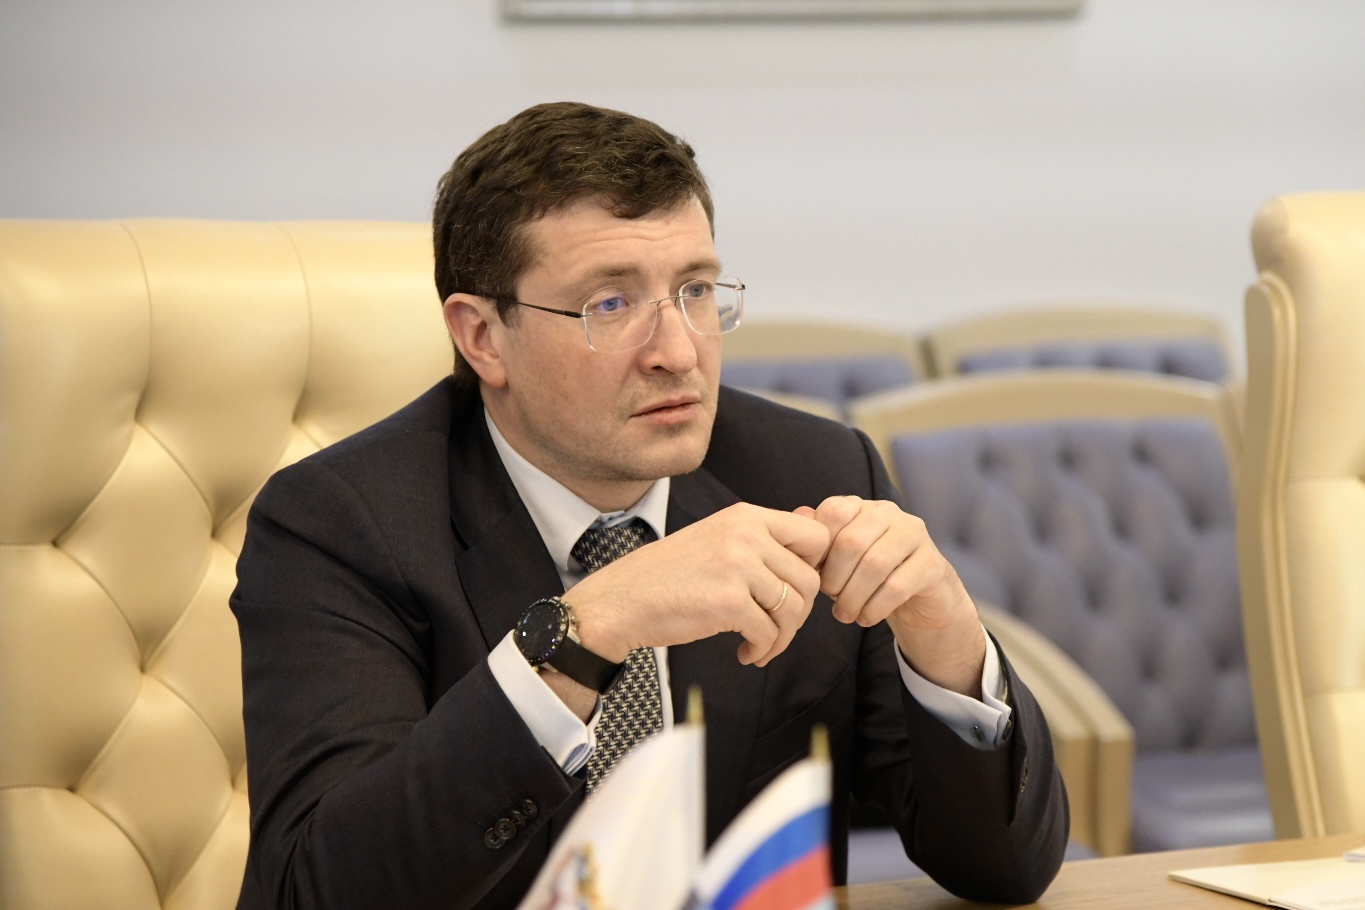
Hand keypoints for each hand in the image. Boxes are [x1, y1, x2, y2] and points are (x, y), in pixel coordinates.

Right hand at [565, 503, 828, 669]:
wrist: (621, 600)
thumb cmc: (670, 575)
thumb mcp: (719, 539)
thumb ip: (765, 535)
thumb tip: (815, 520)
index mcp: (746, 516)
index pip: (816, 536)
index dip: (815, 568)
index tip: (793, 592)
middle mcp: (747, 535)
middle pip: (810, 579)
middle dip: (800, 613)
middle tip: (775, 628)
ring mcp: (738, 566)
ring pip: (795, 609)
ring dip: (782, 637)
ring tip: (760, 645)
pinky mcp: (728, 602)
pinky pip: (769, 632)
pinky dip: (764, 650)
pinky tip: (746, 654)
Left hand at [801, 496, 986, 697]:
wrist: (919, 598)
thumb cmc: (867, 577)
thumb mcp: (835, 561)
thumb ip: (817, 541)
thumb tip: (799, 515)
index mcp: (861, 506)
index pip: (833, 511)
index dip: (819, 548)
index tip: (815, 574)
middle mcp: (889, 513)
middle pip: (852, 542)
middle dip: (835, 579)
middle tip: (831, 600)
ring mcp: (914, 535)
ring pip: (875, 565)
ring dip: (853, 597)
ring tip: (845, 614)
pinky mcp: (932, 564)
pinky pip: (896, 587)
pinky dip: (874, 608)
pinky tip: (866, 618)